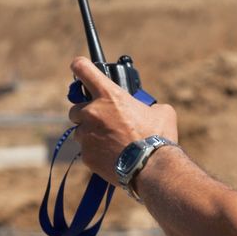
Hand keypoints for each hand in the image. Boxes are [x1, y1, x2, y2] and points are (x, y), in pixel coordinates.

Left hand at [67, 56, 177, 178]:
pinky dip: (95, 152)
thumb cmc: (158, 138)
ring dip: (90, 134)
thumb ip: (148, 105)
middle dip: (86, 114)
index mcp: (109, 95)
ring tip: (110, 142)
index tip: (80, 69)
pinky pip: (86, 150)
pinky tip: (112, 156)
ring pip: (79, 131)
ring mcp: (86, 135)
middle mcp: (92, 112)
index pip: (83, 69)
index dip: (80, 66)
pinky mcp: (86, 155)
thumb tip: (148, 108)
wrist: (153, 168)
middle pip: (75, 108)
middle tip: (103, 121)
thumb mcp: (161, 112)